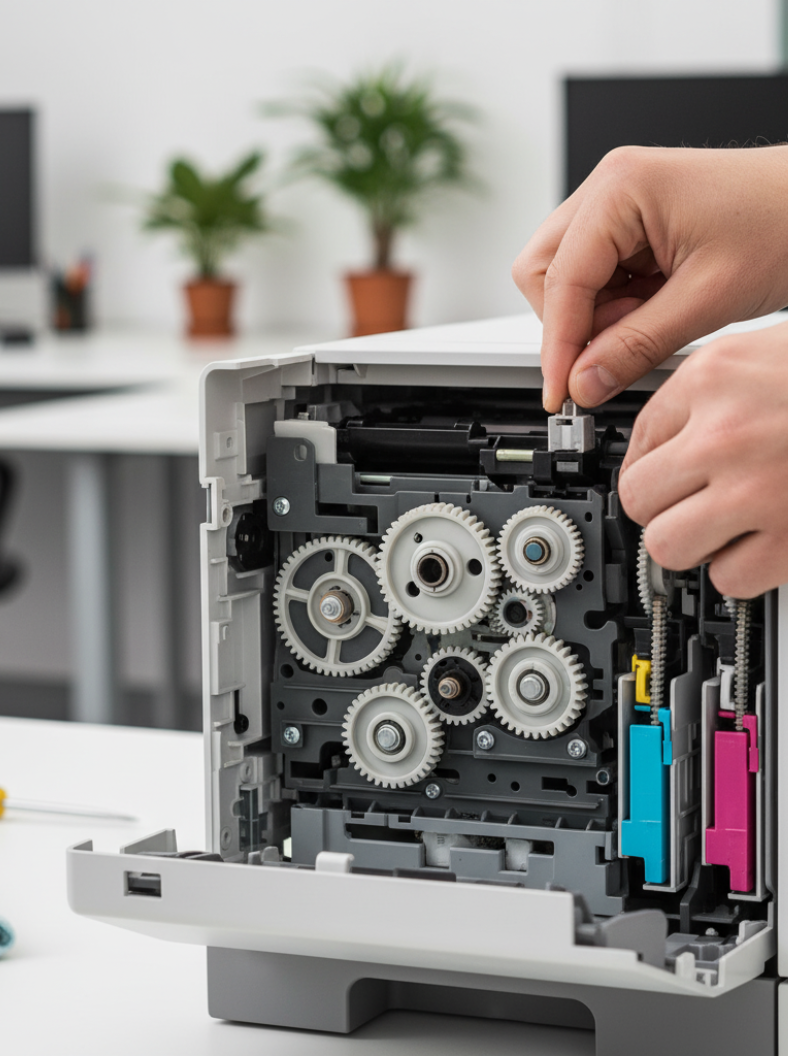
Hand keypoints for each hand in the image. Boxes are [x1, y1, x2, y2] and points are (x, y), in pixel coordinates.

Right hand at [513, 145, 787, 411]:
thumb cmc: (786, 223)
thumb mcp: (708, 300)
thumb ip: (634, 346)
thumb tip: (582, 383)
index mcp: (621, 188)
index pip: (559, 280)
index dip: (557, 345)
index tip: (559, 393)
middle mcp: (610, 188)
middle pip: (543, 272)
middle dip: (570, 324)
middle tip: (609, 356)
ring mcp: (619, 204)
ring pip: (566, 279)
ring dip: (596, 317)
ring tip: (650, 325)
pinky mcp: (633, 225)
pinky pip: (597, 278)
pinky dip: (616, 308)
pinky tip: (655, 312)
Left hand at [618, 322, 787, 596]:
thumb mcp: (762, 351)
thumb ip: (705, 395)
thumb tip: (661, 443)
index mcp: (712, 379)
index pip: (635, 441)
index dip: (650, 464)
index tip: (661, 478)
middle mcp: (725, 434)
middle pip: (638, 499)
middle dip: (662, 506)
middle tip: (691, 503)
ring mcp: (757, 490)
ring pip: (669, 547)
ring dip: (693, 543)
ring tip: (724, 525)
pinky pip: (729, 578)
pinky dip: (742, 571)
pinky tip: (764, 541)